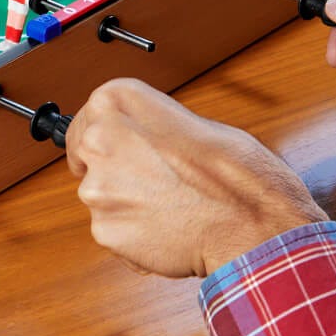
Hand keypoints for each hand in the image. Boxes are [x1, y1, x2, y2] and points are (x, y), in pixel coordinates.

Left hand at [67, 79, 325, 276]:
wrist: (250, 220)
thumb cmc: (234, 170)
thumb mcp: (191, 121)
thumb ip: (152, 128)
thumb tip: (140, 141)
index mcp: (117, 101)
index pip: (85, 121)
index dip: (99, 140)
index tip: (109, 151)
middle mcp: (99, 139)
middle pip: (88, 161)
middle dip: (113, 172)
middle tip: (153, 183)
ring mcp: (99, 187)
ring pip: (101, 199)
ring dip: (125, 205)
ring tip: (170, 208)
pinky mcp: (104, 230)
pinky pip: (112, 232)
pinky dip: (133, 235)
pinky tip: (167, 230)